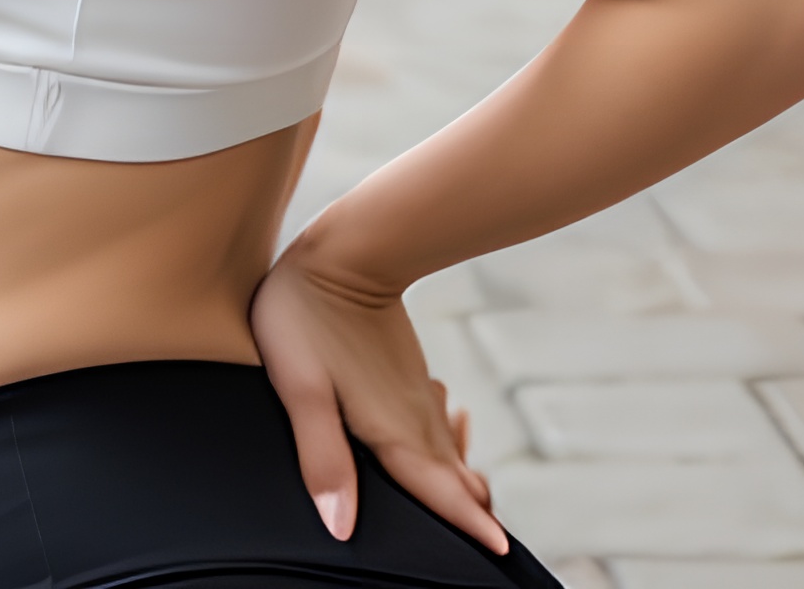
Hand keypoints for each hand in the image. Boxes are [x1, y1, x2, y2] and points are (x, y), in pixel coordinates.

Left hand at [250, 246, 505, 553]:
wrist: (344, 250)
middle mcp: (416, 420)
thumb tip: (342, 530)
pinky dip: (449, 454)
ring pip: (450, 455)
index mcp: (394, 434)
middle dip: (471, 515)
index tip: (500, 553)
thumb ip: (323, 457)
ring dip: (460, 485)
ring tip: (470, 512)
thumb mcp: (302, 390)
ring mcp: (417, 396)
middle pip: (455, 482)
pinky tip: (446, 454)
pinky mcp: (409, 378)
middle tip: (483, 548)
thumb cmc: (307, 318)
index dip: (470, 526)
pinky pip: (441, 429)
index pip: (440, 494)